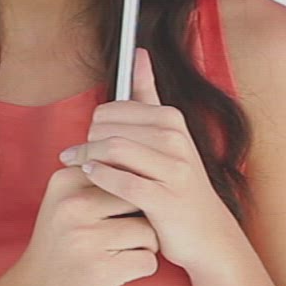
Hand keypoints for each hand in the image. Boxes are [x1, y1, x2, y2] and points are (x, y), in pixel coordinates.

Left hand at [58, 47, 234, 274]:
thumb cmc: (178, 182)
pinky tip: (92, 179)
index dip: (95, 125)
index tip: (90, 139)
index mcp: (171, 119)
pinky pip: (122, 181)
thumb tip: (139, 52)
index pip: (112, 108)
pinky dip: (100, 178)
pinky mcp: (165, 199)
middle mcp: (175, 139)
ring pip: (113, 149)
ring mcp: (173, 169)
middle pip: (108, 127)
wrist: (207, 233)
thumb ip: (149, 93)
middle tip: (81, 157)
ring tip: (79, 167)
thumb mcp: (168, 134)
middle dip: (89, 142)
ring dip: (87, 158)